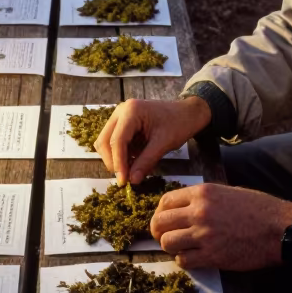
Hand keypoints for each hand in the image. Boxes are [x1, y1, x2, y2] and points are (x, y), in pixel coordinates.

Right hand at [94, 96, 211, 184]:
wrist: (186, 113)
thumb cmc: (178, 124)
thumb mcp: (164, 144)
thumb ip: (146, 161)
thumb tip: (132, 180)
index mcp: (131, 111)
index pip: (117, 140)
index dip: (118, 163)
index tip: (123, 181)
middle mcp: (121, 111)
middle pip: (105, 141)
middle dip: (113, 161)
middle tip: (125, 179)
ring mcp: (120, 116)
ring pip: (106, 142)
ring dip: (115, 159)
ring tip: (131, 170)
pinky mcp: (122, 124)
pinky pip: (114, 142)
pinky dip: (121, 155)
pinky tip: (134, 162)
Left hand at [150, 182, 291, 271]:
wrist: (279, 229)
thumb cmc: (258, 209)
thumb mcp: (227, 192)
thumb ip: (203, 199)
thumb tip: (183, 208)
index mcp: (203, 193)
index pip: (165, 201)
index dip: (160, 212)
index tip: (164, 220)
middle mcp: (199, 212)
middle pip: (160, 223)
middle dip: (158, 231)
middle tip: (165, 236)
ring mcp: (204, 235)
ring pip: (167, 243)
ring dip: (171, 247)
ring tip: (181, 248)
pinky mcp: (212, 256)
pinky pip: (183, 260)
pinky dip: (184, 260)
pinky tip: (193, 257)